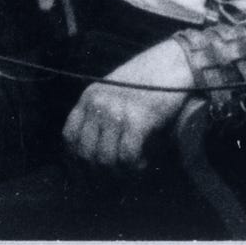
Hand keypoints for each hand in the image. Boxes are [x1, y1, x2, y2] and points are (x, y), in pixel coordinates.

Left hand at [62, 39, 191, 174]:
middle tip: (114, 181)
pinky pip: (127, 157)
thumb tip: (95, 158)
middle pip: (86, 154)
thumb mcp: (115, 91)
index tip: (87, 175)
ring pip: (105, 160)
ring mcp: (116, 111)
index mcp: (90, 96)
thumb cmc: (149, 80)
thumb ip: (101, 115)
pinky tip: (144, 163)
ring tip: (132, 170)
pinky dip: (135, 167)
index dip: (75, 161)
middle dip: (98, 174)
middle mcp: (98, 104)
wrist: (176, 63)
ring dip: (119, 173)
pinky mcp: (137, 120)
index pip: (69, 137)